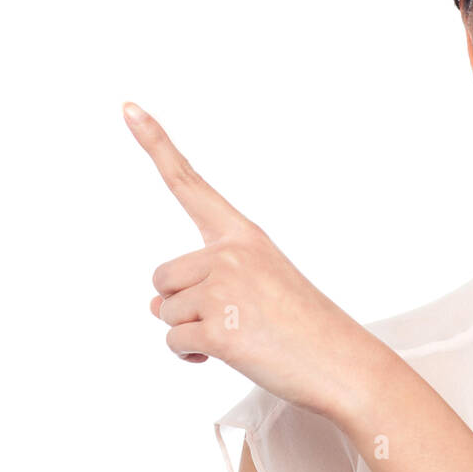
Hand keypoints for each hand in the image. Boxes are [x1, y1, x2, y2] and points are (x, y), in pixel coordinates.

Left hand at [123, 100, 392, 420]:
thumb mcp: (260, 287)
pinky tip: (225, 356)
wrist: (342, 364)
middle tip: (233, 319)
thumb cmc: (305, 327)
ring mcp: (224, 290)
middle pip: (163, 277)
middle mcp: (230, 254)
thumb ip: (205, 281)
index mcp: (244, 236)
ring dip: (190, 332)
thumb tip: (152, 303)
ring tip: (238, 336)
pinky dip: (191, 357)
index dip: (155, 144)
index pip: (190, 184)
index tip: (130, 108)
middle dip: (184, 305)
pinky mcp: (218, 330)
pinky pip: (175, 343)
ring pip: (166, 312)